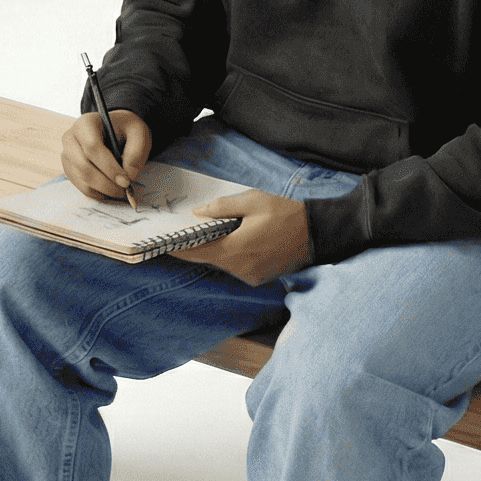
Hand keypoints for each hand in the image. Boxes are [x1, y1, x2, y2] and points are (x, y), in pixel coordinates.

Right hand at [62, 109, 151, 201]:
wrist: (114, 130)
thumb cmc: (125, 129)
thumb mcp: (138, 133)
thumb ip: (136, 152)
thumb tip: (128, 175)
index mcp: (86, 123)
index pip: (92, 147)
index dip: (109, 167)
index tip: (126, 181)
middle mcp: (71, 138)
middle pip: (83, 166)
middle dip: (106, 183)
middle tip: (124, 189)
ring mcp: (67, 155)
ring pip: (82, 179)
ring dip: (103, 190)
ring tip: (120, 190)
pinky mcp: (69, 169)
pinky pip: (81, 187)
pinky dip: (98, 193)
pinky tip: (111, 189)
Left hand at [170, 190, 310, 285]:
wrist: (317, 234)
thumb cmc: (286, 214)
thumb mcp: (253, 202)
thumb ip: (222, 208)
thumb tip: (198, 213)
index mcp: (234, 249)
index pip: (196, 252)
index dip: (178, 248)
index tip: (163, 244)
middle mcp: (239, 268)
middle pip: (209, 258)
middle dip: (197, 246)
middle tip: (187, 232)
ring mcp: (250, 276)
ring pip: (223, 263)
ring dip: (218, 250)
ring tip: (217, 232)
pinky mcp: (259, 278)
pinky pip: (237, 267)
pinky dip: (233, 256)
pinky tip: (239, 241)